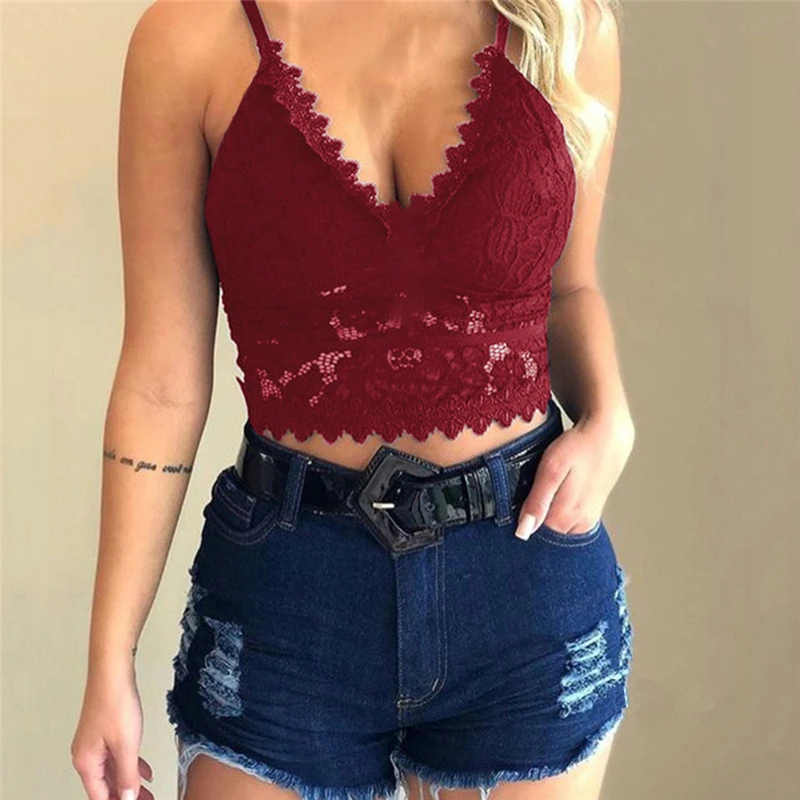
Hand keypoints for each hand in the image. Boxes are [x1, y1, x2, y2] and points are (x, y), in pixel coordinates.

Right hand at [71, 670, 154, 799]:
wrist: (112, 672)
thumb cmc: (115, 704)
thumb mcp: (126, 744)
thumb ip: (127, 774)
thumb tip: (127, 798)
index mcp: (86, 762)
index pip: (100, 796)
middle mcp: (86, 755)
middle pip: (106, 785)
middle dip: (125, 796)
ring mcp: (95, 742)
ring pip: (112, 770)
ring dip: (129, 782)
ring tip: (147, 793)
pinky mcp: (105, 730)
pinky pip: (117, 755)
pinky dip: (130, 764)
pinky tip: (144, 771)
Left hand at [514, 411, 633, 538]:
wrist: (608, 436)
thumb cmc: (577, 448)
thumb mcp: (551, 469)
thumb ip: (537, 502)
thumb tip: (523, 533)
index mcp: (566, 516)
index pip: (533, 538)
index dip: (519, 526)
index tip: (511, 513)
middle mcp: (579, 526)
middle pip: (545, 539)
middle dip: (531, 526)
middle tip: (525, 501)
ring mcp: (587, 522)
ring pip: (556, 533)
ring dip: (543, 522)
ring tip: (540, 497)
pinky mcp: (590, 516)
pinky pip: (567, 526)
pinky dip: (555, 517)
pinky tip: (552, 499)